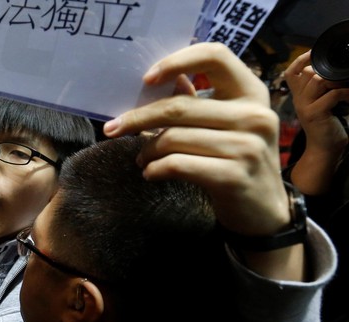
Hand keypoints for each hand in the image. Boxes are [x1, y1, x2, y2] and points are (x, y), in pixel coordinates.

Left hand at [103, 42, 302, 279]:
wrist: (263, 210)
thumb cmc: (236, 160)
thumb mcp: (227, 124)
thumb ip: (199, 101)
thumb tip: (164, 79)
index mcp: (252, 93)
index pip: (216, 55)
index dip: (177, 61)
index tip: (147, 79)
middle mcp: (254, 115)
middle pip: (180, 106)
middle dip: (138, 118)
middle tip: (113, 128)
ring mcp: (248, 146)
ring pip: (173, 138)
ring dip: (147, 150)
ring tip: (143, 158)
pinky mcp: (234, 176)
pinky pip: (178, 165)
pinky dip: (155, 169)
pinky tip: (151, 173)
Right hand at [284, 50, 348, 193]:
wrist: (324, 150)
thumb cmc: (327, 127)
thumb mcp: (321, 104)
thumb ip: (323, 89)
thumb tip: (335, 72)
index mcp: (298, 96)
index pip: (291, 72)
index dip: (302, 59)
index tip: (316, 54)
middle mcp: (298, 99)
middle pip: (306, 72)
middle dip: (326, 70)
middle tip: (342, 77)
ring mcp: (304, 106)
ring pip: (317, 80)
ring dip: (337, 81)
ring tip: (347, 87)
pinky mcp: (314, 114)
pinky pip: (332, 94)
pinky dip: (346, 93)